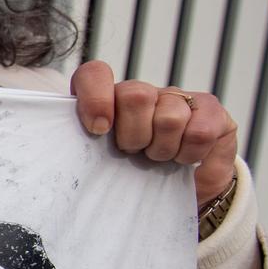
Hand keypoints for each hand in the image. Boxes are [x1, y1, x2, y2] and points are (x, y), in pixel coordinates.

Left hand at [70, 61, 237, 208]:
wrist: (182, 194)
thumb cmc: (129, 178)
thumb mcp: (99, 167)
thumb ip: (79, 152)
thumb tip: (57, 156)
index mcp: (107, 102)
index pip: (93, 74)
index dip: (95, 98)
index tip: (98, 130)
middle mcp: (141, 93)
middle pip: (135, 95)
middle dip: (134, 135)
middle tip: (135, 152)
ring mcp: (178, 98)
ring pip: (170, 116)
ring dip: (163, 149)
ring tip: (159, 158)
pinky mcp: (210, 110)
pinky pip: (200, 130)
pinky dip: (190, 153)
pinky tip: (185, 159)